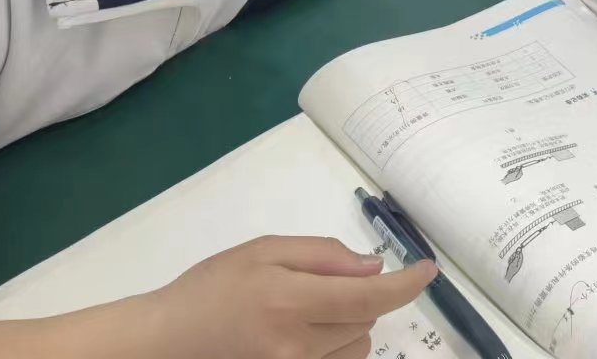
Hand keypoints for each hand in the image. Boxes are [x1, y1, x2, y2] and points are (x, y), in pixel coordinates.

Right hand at [142, 235, 435, 358]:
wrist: (166, 342)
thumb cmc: (211, 288)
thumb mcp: (263, 250)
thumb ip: (321, 255)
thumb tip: (372, 267)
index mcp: (291, 302)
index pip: (370, 297)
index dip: (407, 285)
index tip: (429, 270)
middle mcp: (299, 346)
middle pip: (365, 318)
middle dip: (358, 295)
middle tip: (316, 283)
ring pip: (357, 344)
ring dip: (349, 322)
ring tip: (304, 310)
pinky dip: (336, 346)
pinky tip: (305, 334)